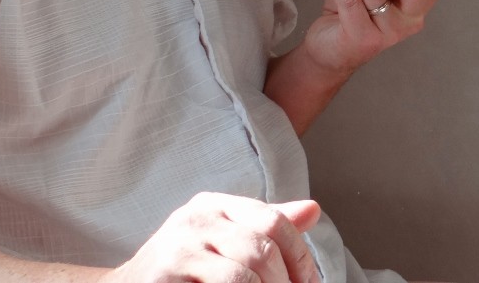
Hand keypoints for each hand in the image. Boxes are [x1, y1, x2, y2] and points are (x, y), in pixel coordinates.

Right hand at [105, 193, 320, 282]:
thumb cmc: (183, 268)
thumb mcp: (225, 240)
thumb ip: (266, 227)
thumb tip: (314, 209)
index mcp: (217, 204)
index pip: (274, 220)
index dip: (300, 257)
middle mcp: (198, 217)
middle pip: (262, 247)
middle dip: (287, 282)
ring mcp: (179, 245)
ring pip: (244, 273)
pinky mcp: (165, 272)